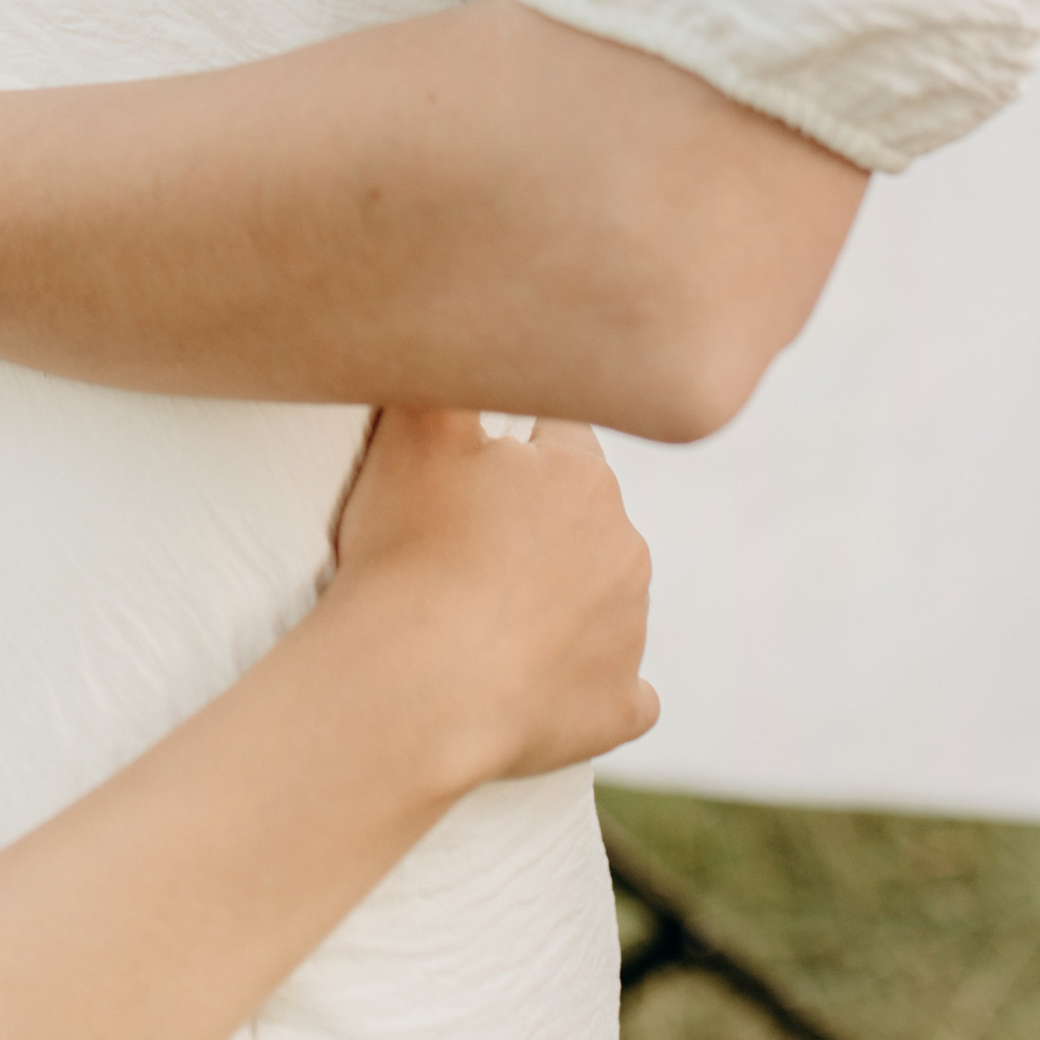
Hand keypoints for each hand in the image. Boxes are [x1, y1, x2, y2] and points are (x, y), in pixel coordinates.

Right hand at [329, 407, 656, 786]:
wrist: (416, 688)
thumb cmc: (411, 553)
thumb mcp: (413, 430)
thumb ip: (447, 373)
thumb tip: (468, 334)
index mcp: (584, 476)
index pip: (558, 430)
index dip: (506, 446)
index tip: (466, 466)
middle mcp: (625, 547)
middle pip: (581, 515)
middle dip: (533, 522)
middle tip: (459, 543)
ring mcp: (628, 632)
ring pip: (602, 594)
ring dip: (558, 596)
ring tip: (482, 612)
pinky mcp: (616, 705)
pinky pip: (619, 688)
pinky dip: (590, 682)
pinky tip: (549, 682)